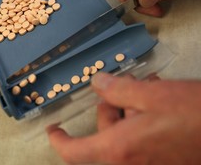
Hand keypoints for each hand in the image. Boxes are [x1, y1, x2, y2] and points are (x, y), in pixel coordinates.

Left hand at [47, 72, 200, 164]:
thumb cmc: (194, 116)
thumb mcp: (150, 95)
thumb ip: (118, 90)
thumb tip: (97, 83)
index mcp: (119, 148)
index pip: (74, 152)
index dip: (59, 141)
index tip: (53, 129)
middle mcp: (130, 161)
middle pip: (103, 133)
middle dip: (109, 107)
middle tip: (122, 87)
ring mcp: (146, 163)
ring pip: (122, 134)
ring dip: (128, 109)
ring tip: (145, 88)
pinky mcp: (161, 160)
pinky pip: (140, 140)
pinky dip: (140, 119)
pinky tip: (155, 100)